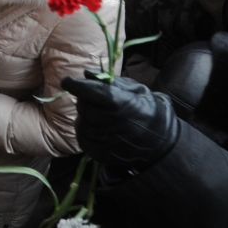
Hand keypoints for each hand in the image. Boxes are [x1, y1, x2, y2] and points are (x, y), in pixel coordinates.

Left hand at [65, 74, 179, 170]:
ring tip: (100, 115)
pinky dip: (86, 131)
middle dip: (84, 99)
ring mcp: (104, 140)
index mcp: (119, 103)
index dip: (75, 85)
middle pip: (83, 106)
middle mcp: (110, 122)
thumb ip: (110, 82)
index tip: (67, 81)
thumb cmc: (148, 110)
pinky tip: (98, 128)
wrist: (160, 141)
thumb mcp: (135, 90)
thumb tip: (87, 74)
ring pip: (82, 122)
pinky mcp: (100, 153)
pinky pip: (83, 138)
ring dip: (86, 116)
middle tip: (93, 99)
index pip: (89, 91)